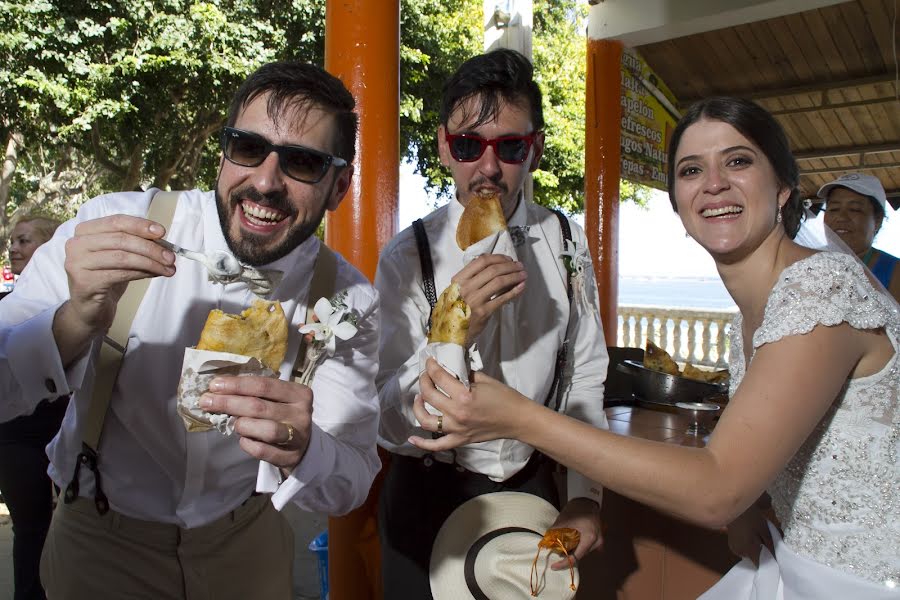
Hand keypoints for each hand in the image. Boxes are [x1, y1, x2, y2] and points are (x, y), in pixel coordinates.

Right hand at [61, 215, 175, 335]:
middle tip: (171, 257)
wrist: (89, 307)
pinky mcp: (84, 282)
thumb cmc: (107, 276)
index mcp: (85, 230)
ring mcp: (77, 263)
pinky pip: (120, 274)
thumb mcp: (121, 255)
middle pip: (121, 239)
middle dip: (151, 248)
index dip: (140, 225)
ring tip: (168, 269)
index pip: (116, 221)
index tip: (162, 232)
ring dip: (150, 262)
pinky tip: (154, 274)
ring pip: (122, 257)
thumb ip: (135, 244)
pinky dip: (141, 273)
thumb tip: (163, 242)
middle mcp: (76, 244)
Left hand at [201, 376, 313, 471]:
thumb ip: (255, 394)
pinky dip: (247, 444)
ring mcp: (298, 437)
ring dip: (242, 425)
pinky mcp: (290, 457)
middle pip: (259, 406)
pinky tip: (243, 439)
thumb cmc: (283, 417)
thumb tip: (218, 388)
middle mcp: (301, 414)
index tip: (214, 385)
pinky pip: (261, 450)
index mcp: (299, 393)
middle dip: (229, 403)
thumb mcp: (276, 400)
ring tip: (233, 424)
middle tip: (207, 401)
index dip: (237, 385)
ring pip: (265, 429)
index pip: (264, 385)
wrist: (302, 447)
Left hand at [408, 357, 531, 451]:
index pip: (440, 378)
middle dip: (424, 382)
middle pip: (429, 396)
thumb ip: (464, 375)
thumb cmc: (505, 398)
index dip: (431, 367)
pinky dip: (423, 443)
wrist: (518, 420)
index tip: (429, 361)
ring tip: (419, 398)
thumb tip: (450, 369)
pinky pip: (437, 445)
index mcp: (464, 396)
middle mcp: (457, 413)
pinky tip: (412, 438)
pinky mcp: (460, 440)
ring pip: (427, 421)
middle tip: (426, 376)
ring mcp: (457, 429)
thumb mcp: (484, 379)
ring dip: (418, 408)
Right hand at [452, 254, 525, 342]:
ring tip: (523, 275)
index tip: (508, 260)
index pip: (481, 261)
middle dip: (510, 266)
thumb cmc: (454, 310)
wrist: (451, 333)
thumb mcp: (455, 290)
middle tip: (520, 266)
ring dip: (514, 276)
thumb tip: (492, 266)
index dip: (498, 258)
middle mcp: (466, 288)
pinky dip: (514, 291)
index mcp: (458, 280)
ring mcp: (475, 300)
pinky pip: (502, 298)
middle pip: (493, 270)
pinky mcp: (484, 312)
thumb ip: (469, 278)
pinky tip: (521, 286)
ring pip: (499, 281)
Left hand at [548, 498, 603, 569]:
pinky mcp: (598, 539)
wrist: (587, 500)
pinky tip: (570, 543)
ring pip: (583, 552)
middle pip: (580, 555)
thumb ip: (555, 533)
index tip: (554, 566)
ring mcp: (599, 541)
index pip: (576, 557)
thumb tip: (545, 543)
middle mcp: (597, 542)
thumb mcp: (563, 520)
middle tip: (555, 552)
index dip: (564, 563)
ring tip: (561, 545)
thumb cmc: (576, 508)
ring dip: (572, 550)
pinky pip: (586, 547)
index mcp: (590, 537)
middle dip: (567, 555)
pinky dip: (577, 547)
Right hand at [725, 502, 773, 565]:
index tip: (775, 557)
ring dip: (755, 549)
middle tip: (767, 542)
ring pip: (749, 554)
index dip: (768, 562)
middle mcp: (740, 553)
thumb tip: (777, 558)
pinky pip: (743, 549)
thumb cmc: (751, 518)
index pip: (760, 565)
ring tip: (759, 537)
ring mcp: (734, 549)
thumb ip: (771, 546)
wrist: (732, 507)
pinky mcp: (731, 544)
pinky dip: (749, 546)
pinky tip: (751, 536)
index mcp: (749, 551)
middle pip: (755, 559)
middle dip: (762, 554)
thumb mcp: (765, 530)